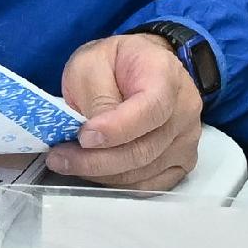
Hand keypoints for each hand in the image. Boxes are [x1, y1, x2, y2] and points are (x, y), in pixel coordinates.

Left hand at [48, 32, 201, 189]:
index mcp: (166, 76)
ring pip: (143, 172)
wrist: (143, 68)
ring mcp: (187, 139)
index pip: (150, 109)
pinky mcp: (182, 162)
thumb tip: (94, 137)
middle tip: (60, 158)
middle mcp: (185, 110)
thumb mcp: (93, 62)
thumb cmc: (115, 63)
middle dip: (96, 160)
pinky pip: (149, 185)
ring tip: (68, 162)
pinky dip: (118, 183)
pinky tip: (95, 171)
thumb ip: (96, 96)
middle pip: (144, 149)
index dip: (117, 129)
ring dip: (101, 173)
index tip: (84, 136)